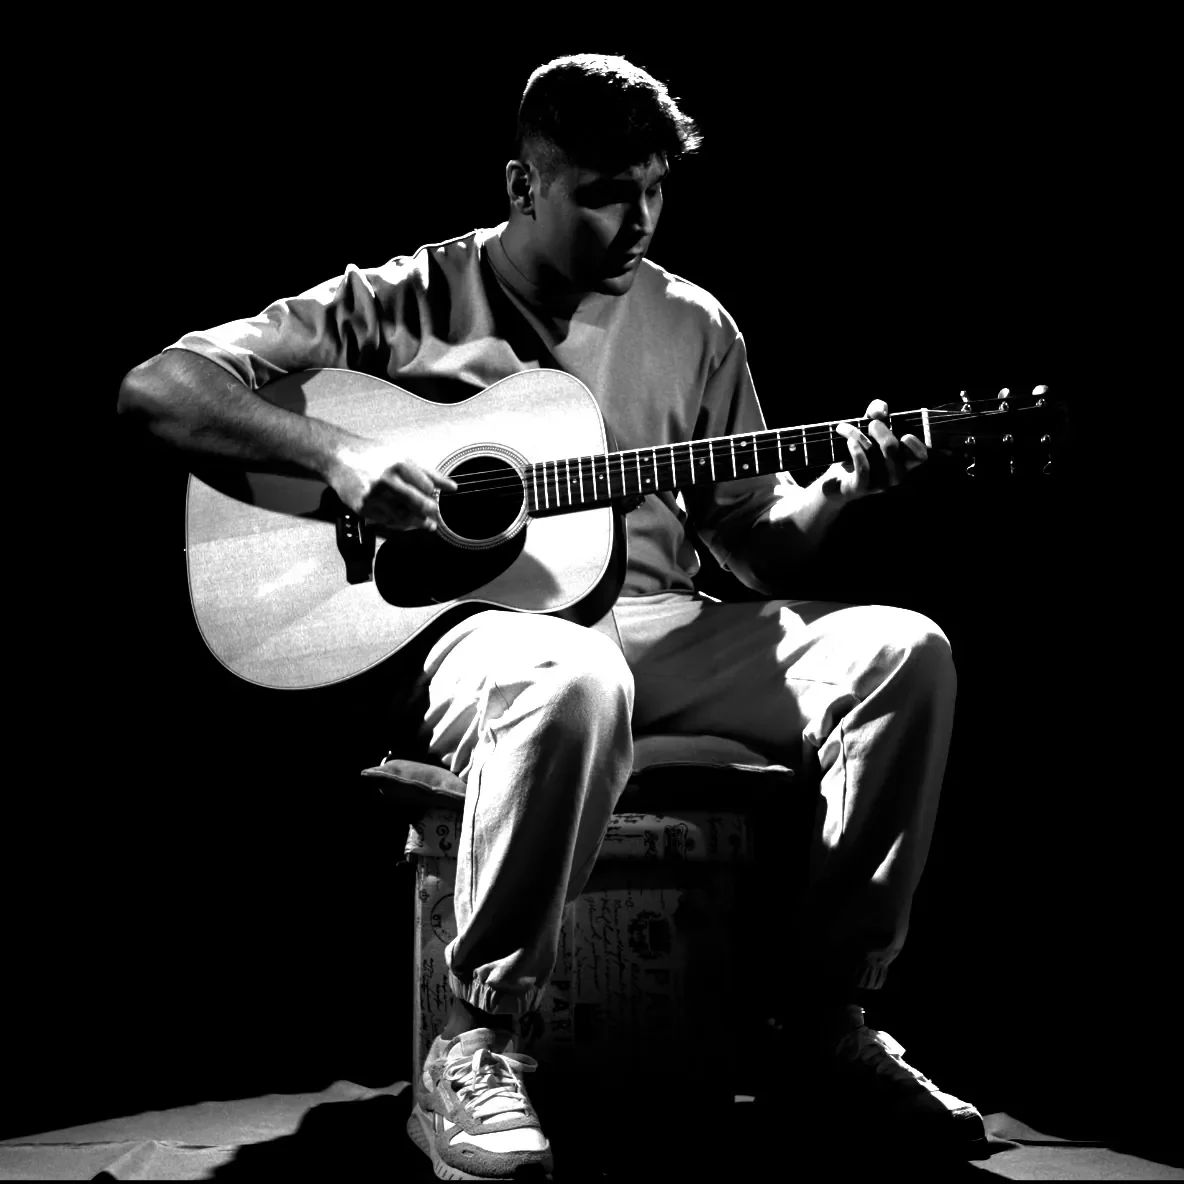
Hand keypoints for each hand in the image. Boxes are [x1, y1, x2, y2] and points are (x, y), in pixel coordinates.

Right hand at [327, 441, 457, 531]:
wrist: (339, 457)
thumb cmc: (371, 456)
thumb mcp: (402, 457)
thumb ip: (428, 473)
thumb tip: (451, 487)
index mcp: (398, 465)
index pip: (426, 487)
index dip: (434, 495)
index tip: (437, 500)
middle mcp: (386, 480)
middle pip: (417, 504)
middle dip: (430, 513)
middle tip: (435, 518)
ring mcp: (373, 495)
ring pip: (402, 517)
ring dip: (417, 523)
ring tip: (425, 524)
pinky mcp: (363, 507)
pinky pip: (386, 521)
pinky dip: (398, 524)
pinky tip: (404, 521)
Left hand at [823, 399, 927, 500]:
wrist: (836, 478)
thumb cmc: (858, 450)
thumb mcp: (867, 427)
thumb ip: (876, 413)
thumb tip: (880, 409)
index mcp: (903, 460)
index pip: (920, 457)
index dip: (917, 446)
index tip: (905, 434)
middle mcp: (894, 475)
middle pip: (892, 450)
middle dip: (880, 430)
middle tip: (870, 424)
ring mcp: (879, 484)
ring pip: (875, 456)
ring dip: (859, 436)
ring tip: (846, 427)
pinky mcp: (861, 488)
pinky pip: (864, 469)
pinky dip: (857, 452)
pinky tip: (849, 442)